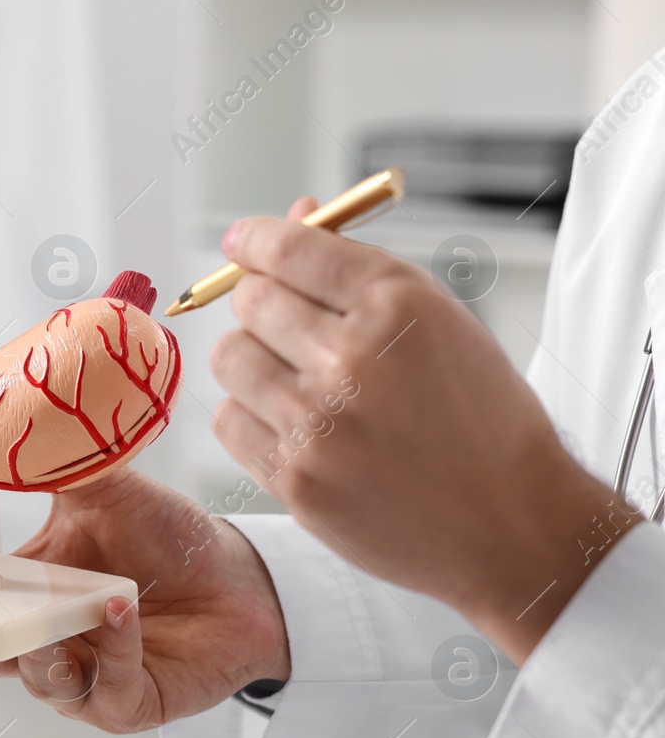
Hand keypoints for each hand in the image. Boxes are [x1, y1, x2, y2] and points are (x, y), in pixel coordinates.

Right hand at [0, 466, 289, 732]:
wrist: (239, 576)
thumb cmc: (167, 540)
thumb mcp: (106, 492)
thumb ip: (55, 465)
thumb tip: (5, 434)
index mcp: (29, 599)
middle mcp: (51, 644)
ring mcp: (89, 680)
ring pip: (44, 684)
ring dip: (49, 652)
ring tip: (66, 612)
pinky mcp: (132, 705)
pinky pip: (109, 694)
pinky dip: (114, 652)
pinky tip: (123, 609)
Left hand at [212, 197, 631, 661]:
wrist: (509, 523)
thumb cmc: (478, 418)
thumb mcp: (441, 322)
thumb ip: (359, 268)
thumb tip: (293, 214)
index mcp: (399, 306)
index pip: (292, 249)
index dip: (256, 241)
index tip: (242, 244)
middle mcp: (354, 360)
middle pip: (250, 301)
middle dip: (260, 304)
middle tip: (285, 324)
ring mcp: (319, 424)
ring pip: (229, 358)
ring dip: (251, 360)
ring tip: (295, 380)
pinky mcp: (294, 479)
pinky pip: (228, 421)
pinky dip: (249, 416)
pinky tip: (292, 426)